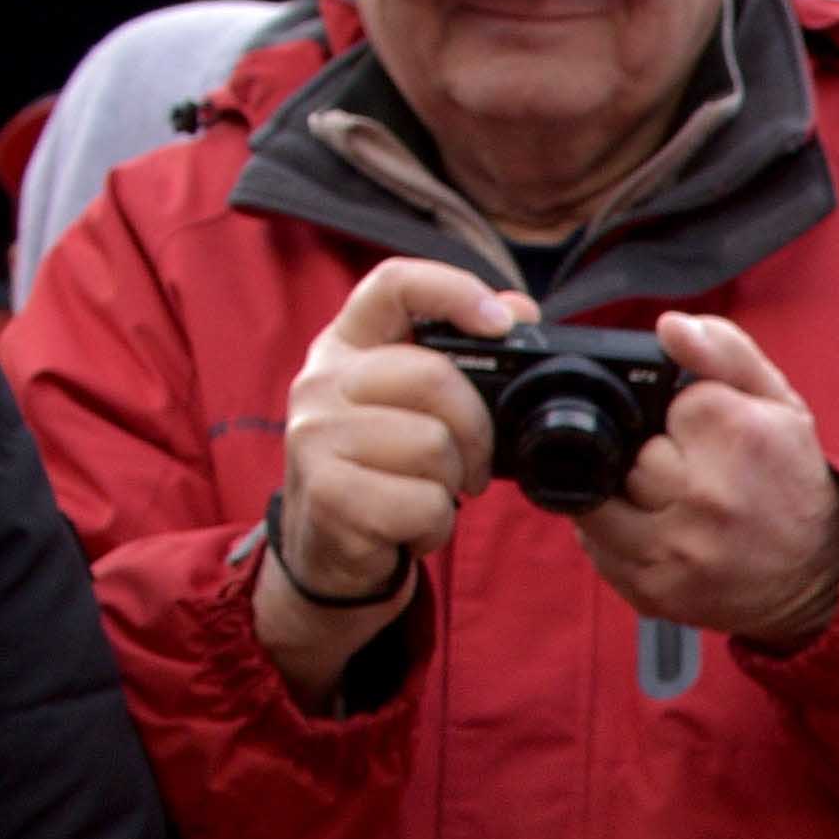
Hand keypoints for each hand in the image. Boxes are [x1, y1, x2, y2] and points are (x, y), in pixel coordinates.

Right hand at [258, 256, 514, 702]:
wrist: (329, 554)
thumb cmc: (382, 473)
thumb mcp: (412, 409)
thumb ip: (461, 359)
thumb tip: (522, 311)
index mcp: (345, 347)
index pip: (393, 284)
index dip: (453, 290)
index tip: (501, 322)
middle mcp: (320, 382)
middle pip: (434, 376)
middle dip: (477, 431)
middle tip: (472, 466)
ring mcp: (315, 436)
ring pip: (434, 445)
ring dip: (451, 485)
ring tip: (426, 496)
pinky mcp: (328, 493)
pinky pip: (424, 503)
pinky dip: (434, 526)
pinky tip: (408, 528)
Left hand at [582, 308, 838, 648]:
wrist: (820, 579)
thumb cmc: (794, 482)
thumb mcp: (779, 402)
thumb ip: (725, 350)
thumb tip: (668, 325)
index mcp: (737, 437)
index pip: (659, 402)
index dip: (677, 415)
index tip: (709, 437)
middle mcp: (704, 496)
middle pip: (628, 453)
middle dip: (652, 459)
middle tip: (696, 476)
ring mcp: (675, 549)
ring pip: (599, 500)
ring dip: (626, 498)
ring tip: (671, 504)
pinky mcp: (654, 590)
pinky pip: (597, 547)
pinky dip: (616, 537)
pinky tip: (657, 533)